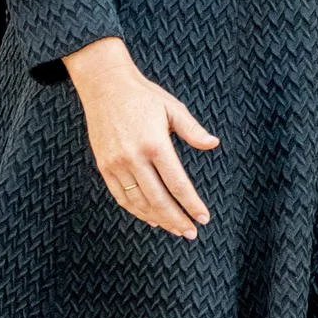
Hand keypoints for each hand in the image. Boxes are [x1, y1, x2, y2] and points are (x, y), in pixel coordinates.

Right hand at [63, 36, 217, 239]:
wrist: (104, 85)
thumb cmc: (143, 96)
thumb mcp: (173, 108)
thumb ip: (193, 130)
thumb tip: (213, 144)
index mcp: (155, 143)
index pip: (177, 184)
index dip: (191, 204)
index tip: (203, 218)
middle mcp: (134, 157)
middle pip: (158, 199)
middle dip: (177, 220)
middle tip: (191, 233)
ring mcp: (116, 163)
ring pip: (138, 202)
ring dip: (158, 219)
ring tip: (174, 229)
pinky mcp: (104, 166)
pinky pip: (120, 196)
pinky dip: (136, 211)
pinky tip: (150, 218)